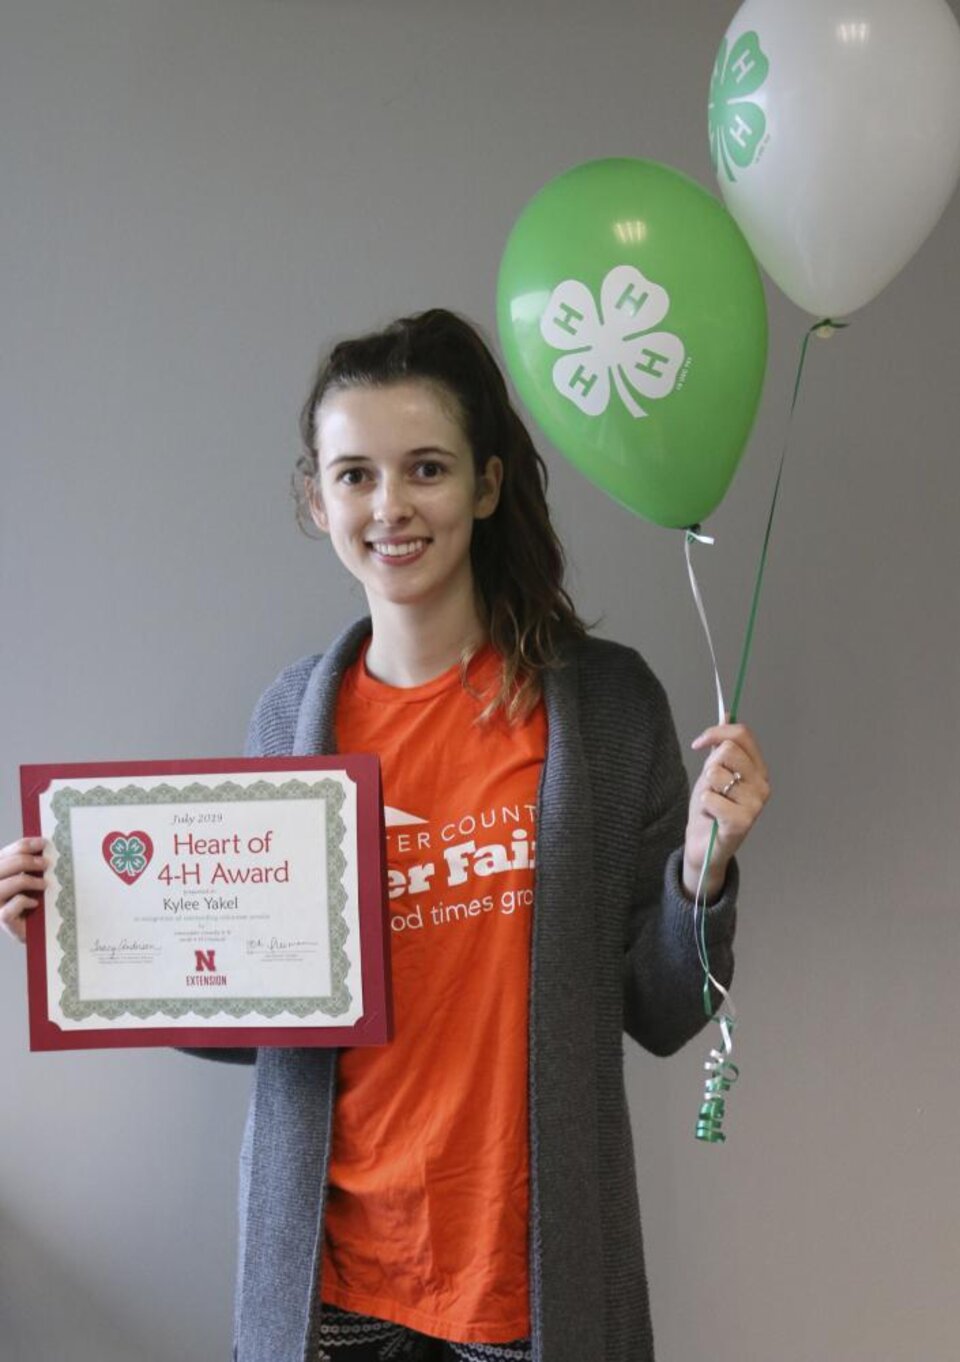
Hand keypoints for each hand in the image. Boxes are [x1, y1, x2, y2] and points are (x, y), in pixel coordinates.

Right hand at [0, 837, 47, 942]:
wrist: (36, 930)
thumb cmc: (33, 901)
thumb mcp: (32, 879)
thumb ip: (32, 865)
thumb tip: (44, 847)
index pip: (5, 853)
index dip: (24, 845)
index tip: (43, 843)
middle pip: (3, 866)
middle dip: (27, 861)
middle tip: (46, 864)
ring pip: (5, 885)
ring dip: (28, 881)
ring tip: (45, 884)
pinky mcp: (1, 918)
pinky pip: (8, 909)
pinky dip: (23, 902)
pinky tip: (34, 903)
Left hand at [682, 718, 769, 902]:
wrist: (704, 845)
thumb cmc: (710, 809)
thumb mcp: (713, 772)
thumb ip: (721, 746)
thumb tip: (727, 715)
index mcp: (758, 769)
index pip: (742, 734)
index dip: (716, 732)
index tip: (698, 744)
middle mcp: (762, 784)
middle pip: (728, 751)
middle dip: (709, 767)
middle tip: (710, 786)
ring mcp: (755, 804)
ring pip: (716, 774)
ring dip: (706, 789)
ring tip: (712, 804)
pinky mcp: (742, 822)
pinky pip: (710, 798)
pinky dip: (704, 806)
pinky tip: (712, 817)